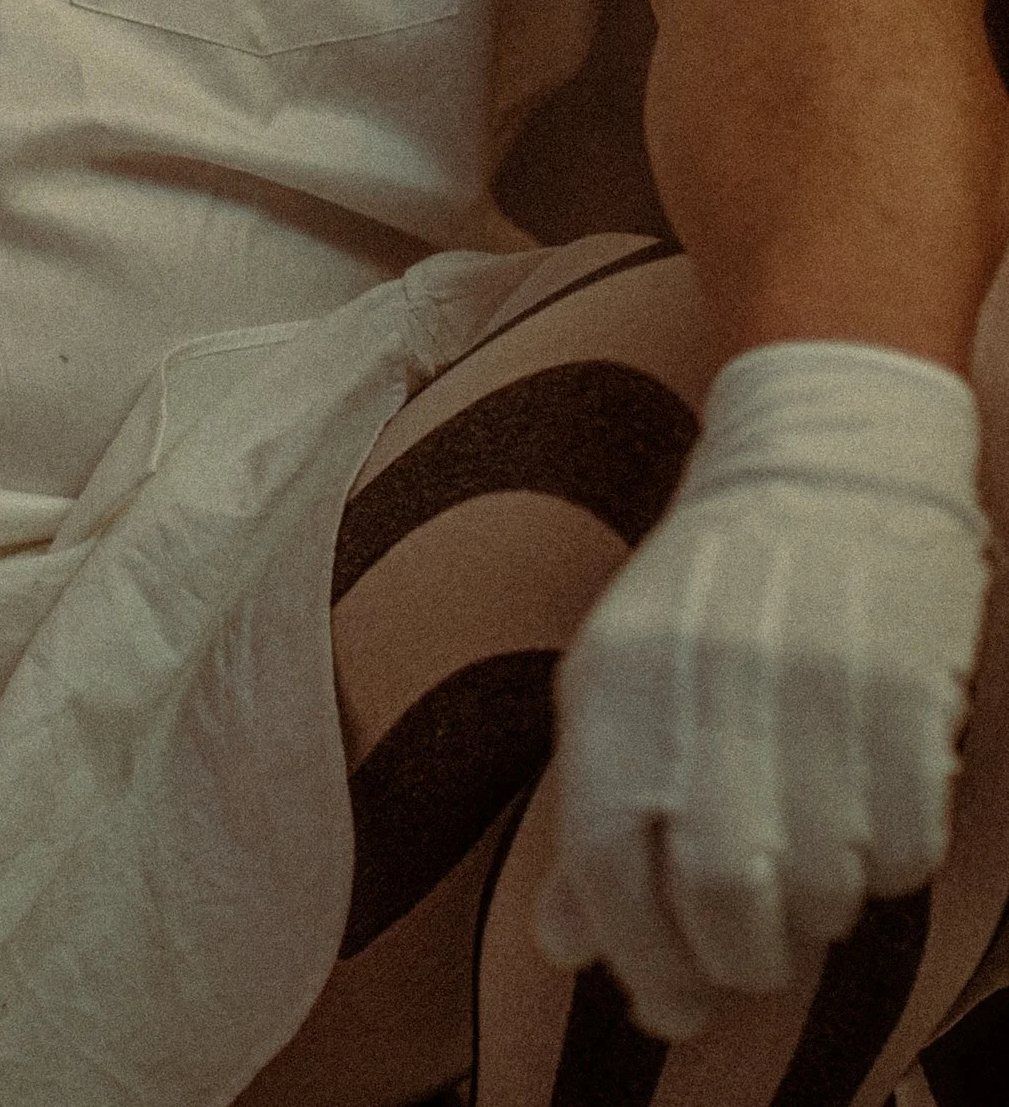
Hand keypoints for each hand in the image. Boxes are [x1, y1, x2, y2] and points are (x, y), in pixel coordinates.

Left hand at [534, 339, 987, 1039]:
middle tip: (748, 954)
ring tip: (809, 865)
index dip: (636, 957)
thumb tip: (564, 948)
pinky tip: (867, 816)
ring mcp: (806, 691)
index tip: (663, 1000)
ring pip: (820, 891)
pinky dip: (886, 864)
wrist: (818, 465)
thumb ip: (589, 812)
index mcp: (614, 682)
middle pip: (718, 900)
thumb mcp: (615, 681)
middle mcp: (702, 688)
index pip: (608, 864)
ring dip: (816, 912)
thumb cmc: (704, 595)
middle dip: (736, 958)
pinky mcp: (901, 693)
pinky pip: (901, 849)